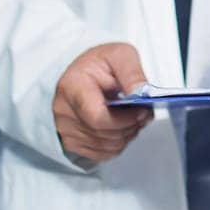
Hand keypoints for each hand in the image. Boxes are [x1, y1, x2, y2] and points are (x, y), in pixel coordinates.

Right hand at [53, 42, 151, 161]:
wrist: (81, 75)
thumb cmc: (100, 64)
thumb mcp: (120, 55)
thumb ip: (132, 72)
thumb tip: (141, 92)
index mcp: (72, 86)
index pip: (97, 117)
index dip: (125, 119)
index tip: (143, 110)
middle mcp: (63, 111)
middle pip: (104, 133)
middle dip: (131, 125)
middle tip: (145, 112)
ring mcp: (65, 130)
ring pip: (107, 146)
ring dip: (128, 134)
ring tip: (135, 117)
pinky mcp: (71, 143)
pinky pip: (102, 153)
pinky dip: (119, 143)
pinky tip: (123, 126)